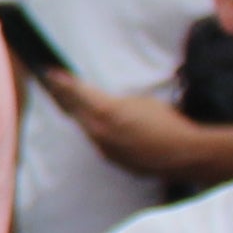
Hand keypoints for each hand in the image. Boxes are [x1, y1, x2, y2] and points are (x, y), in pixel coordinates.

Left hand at [38, 70, 225, 184]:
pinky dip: (96, 131)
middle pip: (75, 111)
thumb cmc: (168, 123)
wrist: (184, 154)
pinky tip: (98, 125)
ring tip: (70, 103)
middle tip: (53, 86)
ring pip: (86, 128)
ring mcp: (104, 148)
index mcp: (105, 111)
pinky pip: (99, 142)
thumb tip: (108, 107)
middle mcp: (98, 132)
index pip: (77, 92)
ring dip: (81, 115)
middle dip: (65, 98)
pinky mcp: (112, 160)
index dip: (62, 81)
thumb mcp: (141, 102)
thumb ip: (117, 103)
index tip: (49, 72)